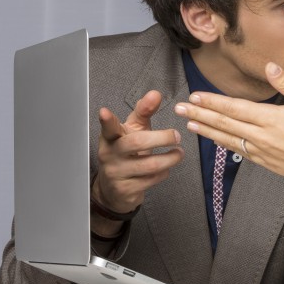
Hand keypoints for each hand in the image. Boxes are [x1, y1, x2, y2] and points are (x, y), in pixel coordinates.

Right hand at [94, 90, 182, 226]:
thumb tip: (156, 94)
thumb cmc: (126, 153)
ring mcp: (117, 173)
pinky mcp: (126, 189)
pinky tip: (166, 168)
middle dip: (161, 138)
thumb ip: (144, 112)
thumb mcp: (133, 131)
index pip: (108, 128)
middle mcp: (110, 155)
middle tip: (176, 136)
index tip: (104, 112)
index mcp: (111, 138)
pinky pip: (151, 179)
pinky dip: (164, 172)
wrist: (113, 189)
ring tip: (179, 153)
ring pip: (149, 164)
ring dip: (170, 158)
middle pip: (137, 143)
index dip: (107, 121)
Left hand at [174, 62, 283, 181]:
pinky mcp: (264, 162)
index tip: (194, 96)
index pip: (234, 108)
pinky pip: (239, 151)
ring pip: (227, 139)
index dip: (212, 102)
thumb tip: (269, 66)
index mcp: (271, 119)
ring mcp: (261, 151)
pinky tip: (214, 139)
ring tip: (188, 124)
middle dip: (200, 114)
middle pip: (224, 123)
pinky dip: (223, 144)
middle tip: (179, 108)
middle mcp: (261, 136)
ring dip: (206, 130)